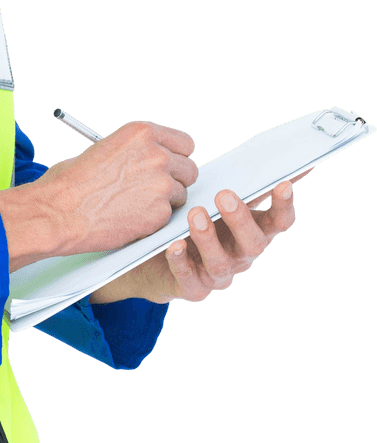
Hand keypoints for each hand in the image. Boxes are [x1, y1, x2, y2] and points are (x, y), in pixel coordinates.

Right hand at [36, 120, 198, 255]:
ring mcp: (161, 185)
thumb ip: (135, 151)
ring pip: (180, 195)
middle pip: (189, 169)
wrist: (58, 211)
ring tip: (133, 204)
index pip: (184, 143)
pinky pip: (168, 216)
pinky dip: (153, 219)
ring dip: (164, 201)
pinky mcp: (159, 213)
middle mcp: (156, 155)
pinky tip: (129, 217)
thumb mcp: (104, 148)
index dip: (176, 156)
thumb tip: (149, 159)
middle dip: (174, 179)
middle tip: (153, 188)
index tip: (169, 165)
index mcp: (141, 133)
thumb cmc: (71, 181)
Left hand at [88, 168, 313, 304]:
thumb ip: (246, 182)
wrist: (158, 253)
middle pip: (253, 243)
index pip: (279, 222)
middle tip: (224, 196)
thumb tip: (280, 154)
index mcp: (254, 230)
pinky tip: (173, 245)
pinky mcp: (193, 288)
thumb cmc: (197, 216)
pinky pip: (188, 278)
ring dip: (209, 238)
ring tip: (195, 214)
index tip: (283, 183)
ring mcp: (218, 274)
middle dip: (240, 219)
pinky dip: (181, 260)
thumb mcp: (219, 197)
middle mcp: (242, 256)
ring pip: (221, 262)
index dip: (284, 205)